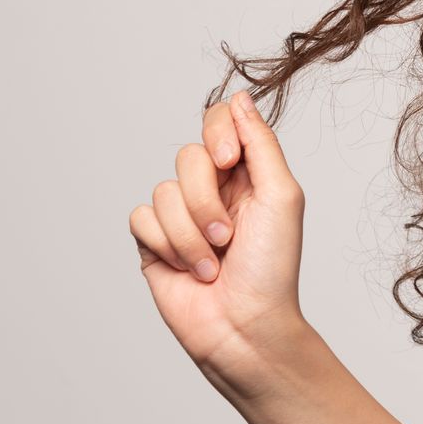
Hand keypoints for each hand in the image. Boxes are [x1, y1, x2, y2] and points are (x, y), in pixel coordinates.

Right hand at [130, 91, 306, 371]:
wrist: (244, 326)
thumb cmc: (272, 268)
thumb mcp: (281, 196)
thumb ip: (260, 143)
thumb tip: (239, 97)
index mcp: (246, 174)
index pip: (219, 123)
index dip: (217, 134)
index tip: (228, 161)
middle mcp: (212, 190)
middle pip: (188, 155)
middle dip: (206, 199)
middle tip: (229, 235)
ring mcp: (180, 216)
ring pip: (163, 190)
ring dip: (191, 233)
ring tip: (213, 263)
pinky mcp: (153, 242)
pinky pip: (141, 217)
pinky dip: (167, 245)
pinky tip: (188, 270)